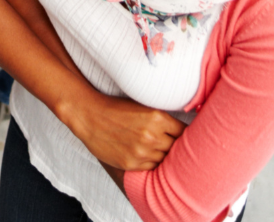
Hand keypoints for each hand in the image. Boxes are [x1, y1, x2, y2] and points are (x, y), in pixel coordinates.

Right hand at [67, 87, 185, 170]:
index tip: (184, 135)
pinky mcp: (132, 164)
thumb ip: (160, 118)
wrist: (89, 116)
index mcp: (156, 117)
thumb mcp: (141, 105)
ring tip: (156, 148)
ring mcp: (142, 152)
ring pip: (165, 160)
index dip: (185, 134)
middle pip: (177, 148)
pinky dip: (151, 162)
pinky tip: (145, 154)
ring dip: (163, 155)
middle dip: (175, 145)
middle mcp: (152, 136)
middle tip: (171, 142)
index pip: (184, 132)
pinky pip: (152, 167)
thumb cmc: (115, 108)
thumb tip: (180, 130)